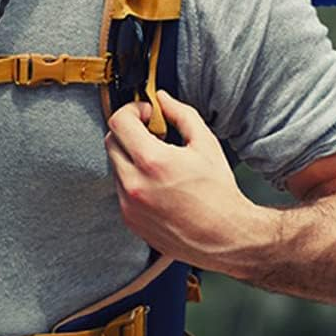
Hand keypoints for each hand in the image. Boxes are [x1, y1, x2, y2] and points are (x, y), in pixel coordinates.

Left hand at [104, 90, 264, 270]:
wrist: (224, 237)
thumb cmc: (219, 192)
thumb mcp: (206, 144)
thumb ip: (181, 115)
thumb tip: (161, 98)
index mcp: (153, 162)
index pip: (118, 122)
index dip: (131, 110)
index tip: (146, 114)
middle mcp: (134, 184)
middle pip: (111, 141)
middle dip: (129, 131)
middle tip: (153, 134)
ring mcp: (128, 204)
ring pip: (115, 166)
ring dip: (130, 156)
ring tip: (159, 162)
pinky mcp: (128, 219)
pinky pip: (120, 189)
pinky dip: (133, 179)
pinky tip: (158, 184)